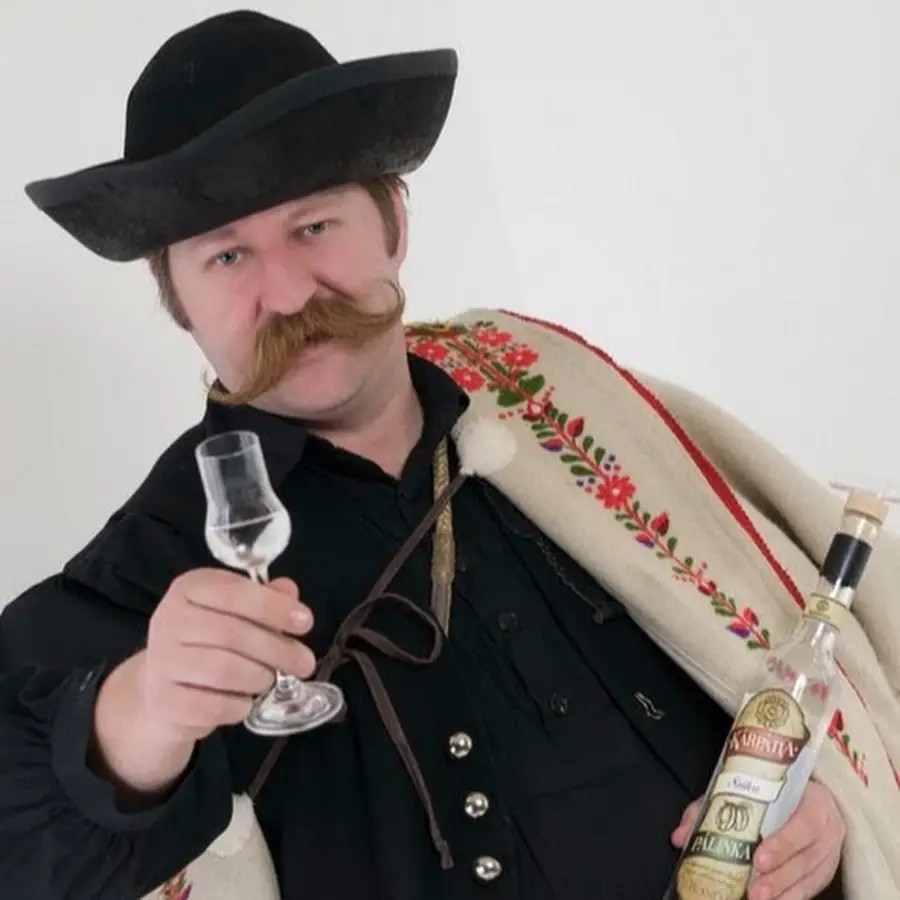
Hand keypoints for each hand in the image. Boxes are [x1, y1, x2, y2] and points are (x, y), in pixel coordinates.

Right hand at [135, 568, 316, 742]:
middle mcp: (169, 619)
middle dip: (278, 649)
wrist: (163, 689)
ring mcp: (161, 661)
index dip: (273, 607)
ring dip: (260, 678)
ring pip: (224, 670)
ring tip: (272, 680)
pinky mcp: (163, 701)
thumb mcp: (237, 612)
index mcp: (190, 588)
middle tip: (305, 663)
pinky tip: (246, 701)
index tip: (305, 622)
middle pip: (232, 633)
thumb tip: (289, 592)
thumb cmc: (209, 642)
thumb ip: (265, 599)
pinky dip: (240, 705)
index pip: (234, 591)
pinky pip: (214, 705)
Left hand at [671, 781, 844, 898]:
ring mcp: (831, 851)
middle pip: (805, 857)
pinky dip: (793, 897)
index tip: (758, 860)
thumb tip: (680, 836)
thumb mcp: (746, 788)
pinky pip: (813, 888)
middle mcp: (828, 827)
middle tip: (754, 891)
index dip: (782, 844)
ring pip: (810, 877)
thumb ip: (712, 808)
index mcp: (813, 800)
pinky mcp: (828, 869)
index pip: (803, 823)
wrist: (810, 794)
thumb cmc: (774, 791)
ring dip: (784, 892)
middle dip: (779, 877)